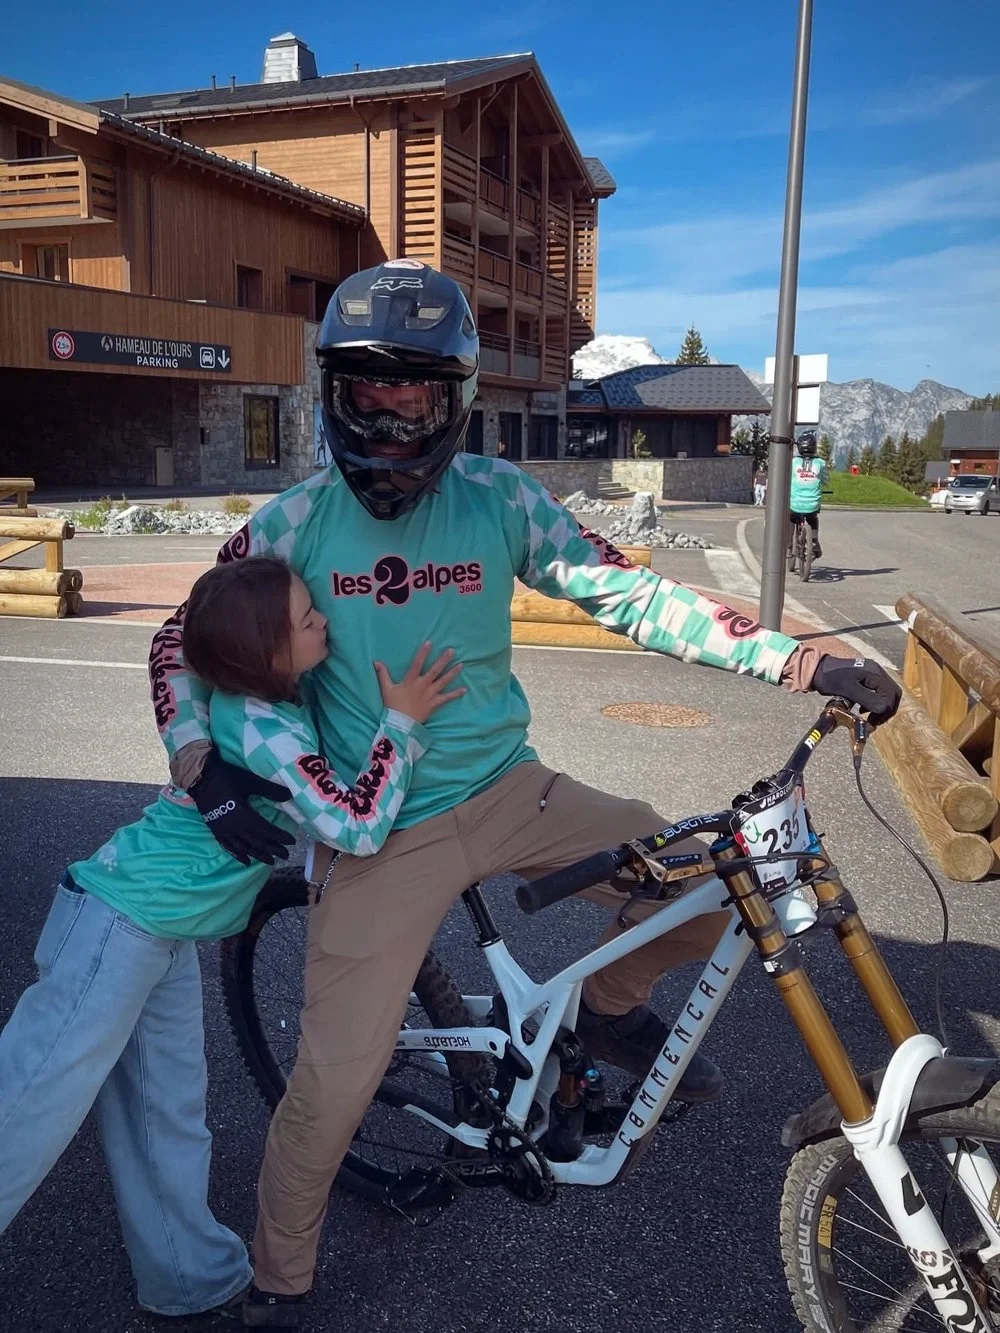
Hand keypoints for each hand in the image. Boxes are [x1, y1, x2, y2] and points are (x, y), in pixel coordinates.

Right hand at [190, 749, 294, 865]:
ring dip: (258, 855)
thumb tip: (289, 796)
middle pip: (256, 842)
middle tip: (286, 855)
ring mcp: (223, 831)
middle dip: (272, 849)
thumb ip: (269, 790)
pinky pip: (228, 848)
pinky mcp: (215, 831)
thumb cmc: (226, 777)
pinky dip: (238, 856)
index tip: (292, 841)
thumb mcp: (250, 781)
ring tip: (270, 861)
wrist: (199, 777)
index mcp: (243, 816)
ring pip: (244, 848)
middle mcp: (233, 827)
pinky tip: (246, 861)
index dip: (279, 837)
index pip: (265, 830)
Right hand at [374, 642, 464, 724]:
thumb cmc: (393, 706)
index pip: (417, 663)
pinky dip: (455, 694)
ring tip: (461, 664)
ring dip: (452, 673)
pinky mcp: (434, 704)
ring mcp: (430, 695)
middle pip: (435, 670)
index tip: (429, 642)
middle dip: (443, 660)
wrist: (400, 724)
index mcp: (411, 681)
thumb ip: (383, 674)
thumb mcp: (386, 689)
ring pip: (443, 682)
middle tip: (452, 650)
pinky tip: (464, 689)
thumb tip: (376, 662)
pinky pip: (447, 698)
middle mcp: (422, 685)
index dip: (423, 653)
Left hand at [811, 654, 900, 721]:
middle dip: (886, 709)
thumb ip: (868, 700)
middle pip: (893, 694)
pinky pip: (878, 691)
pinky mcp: (866, 676)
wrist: (816, 668)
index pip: (891, 696)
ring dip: (881, 706)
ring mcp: (872, 673)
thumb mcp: (849, 691)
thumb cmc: (829, 678)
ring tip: (869, 715)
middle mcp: (877, 671)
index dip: (884, 711)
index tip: (872, 721)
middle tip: (875, 720)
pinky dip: (875, 701)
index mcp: (875, 673)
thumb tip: (883, 709)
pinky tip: (863, 708)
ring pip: (887, 693)